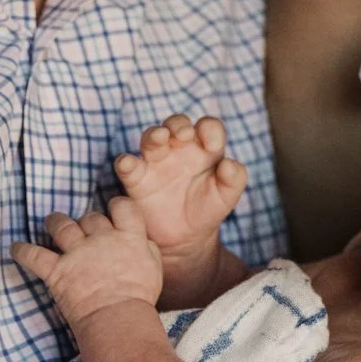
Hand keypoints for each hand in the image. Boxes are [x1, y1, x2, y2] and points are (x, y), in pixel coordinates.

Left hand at [12, 204, 162, 325]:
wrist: (117, 318)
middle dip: (87, 221)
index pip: (123, 207)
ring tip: (51, 221)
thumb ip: (147, 250)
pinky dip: (22, 251)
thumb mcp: (154, 270)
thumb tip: (142, 240)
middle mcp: (101, 239)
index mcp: (129, 238)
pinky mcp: (57, 271)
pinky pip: (33, 256)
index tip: (113, 210)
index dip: (117, 206)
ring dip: (55, 221)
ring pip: (61, 226)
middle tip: (84, 229)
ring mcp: (77, 253)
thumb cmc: (139, 299)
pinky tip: (15, 248)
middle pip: (90, 217)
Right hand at [115, 114, 246, 270]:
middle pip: (176, 124)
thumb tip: (230, 164)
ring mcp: (156, 162)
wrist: (185, 237)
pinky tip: (128, 163)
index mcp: (204, 148)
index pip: (208, 127)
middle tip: (185, 134)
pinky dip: (125, 162)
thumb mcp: (227, 197)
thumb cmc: (207, 209)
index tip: (213, 145)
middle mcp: (179, 149)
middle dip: (179, 124)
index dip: (210, 129)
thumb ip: (235, 179)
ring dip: (154, 134)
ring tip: (160, 137)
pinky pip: (127, 166)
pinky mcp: (138, 179)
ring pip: (151, 137)